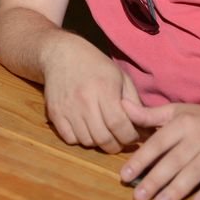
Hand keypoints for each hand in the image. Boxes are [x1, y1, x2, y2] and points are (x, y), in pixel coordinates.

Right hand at [42, 37, 141, 153]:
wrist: (61, 54)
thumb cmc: (96, 65)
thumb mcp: (120, 77)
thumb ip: (134, 102)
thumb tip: (145, 128)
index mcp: (104, 89)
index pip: (119, 125)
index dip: (129, 137)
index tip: (134, 136)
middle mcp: (84, 100)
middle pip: (103, 139)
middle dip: (116, 145)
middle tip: (120, 139)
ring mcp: (67, 108)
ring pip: (87, 142)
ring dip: (98, 142)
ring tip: (104, 132)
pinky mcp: (54, 113)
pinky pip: (69, 139)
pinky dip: (80, 139)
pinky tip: (86, 128)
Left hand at [120, 101, 199, 199]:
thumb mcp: (176, 111)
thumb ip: (148, 114)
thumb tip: (123, 107)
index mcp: (182, 123)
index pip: (158, 143)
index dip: (141, 159)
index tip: (124, 174)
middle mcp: (198, 137)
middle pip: (174, 161)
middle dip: (155, 180)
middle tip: (138, 196)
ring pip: (193, 173)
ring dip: (176, 190)